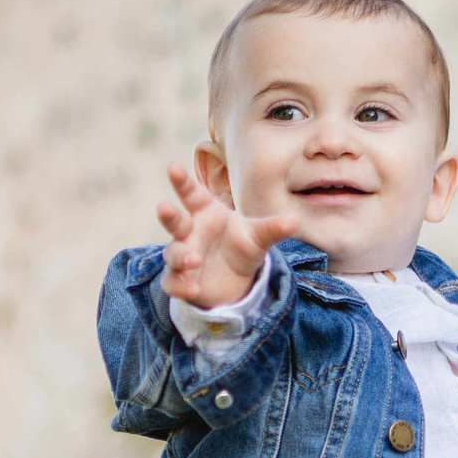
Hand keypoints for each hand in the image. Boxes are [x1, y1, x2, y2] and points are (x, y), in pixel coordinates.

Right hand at [156, 163, 294, 307]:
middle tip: (163, 206)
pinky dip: (179, 286)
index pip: (190, 193)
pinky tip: (193, 290)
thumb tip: (294, 221)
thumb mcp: (259, 237)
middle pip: (174, 221)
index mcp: (205, 212)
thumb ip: (273, 228)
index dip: (181, 181)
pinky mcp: (180, 279)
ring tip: (194, 260)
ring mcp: (182, 255)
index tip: (172, 167)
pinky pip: (173, 282)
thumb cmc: (242, 245)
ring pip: (173, 253)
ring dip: (181, 256)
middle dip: (168, 215)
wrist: (237, 278)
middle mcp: (190, 232)